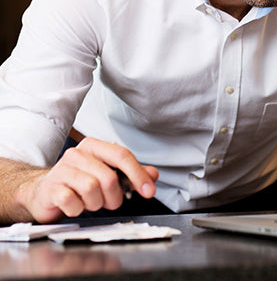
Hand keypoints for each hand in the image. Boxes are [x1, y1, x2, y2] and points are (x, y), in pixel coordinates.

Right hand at [17, 137, 158, 222]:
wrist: (44, 193)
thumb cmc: (79, 183)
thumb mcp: (107, 175)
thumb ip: (131, 174)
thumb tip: (152, 175)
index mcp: (94, 146)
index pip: (122, 155)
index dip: (138, 174)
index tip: (149, 191)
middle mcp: (77, 154)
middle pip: (109, 177)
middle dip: (114, 196)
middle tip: (109, 202)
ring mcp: (62, 170)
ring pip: (92, 189)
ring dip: (96, 203)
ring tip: (89, 202)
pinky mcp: (50, 188)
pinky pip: (72, 201)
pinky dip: (78, 209)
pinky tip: (75, 205)